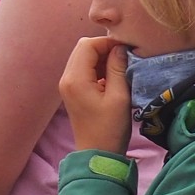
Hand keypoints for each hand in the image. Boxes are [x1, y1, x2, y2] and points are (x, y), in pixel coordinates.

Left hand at [61, 36, 132, 154]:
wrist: (97, 153)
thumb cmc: (110, 127)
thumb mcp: (119, 96)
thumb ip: (118, 68)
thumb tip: (120, 48)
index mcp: (75, 78)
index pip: (87, 45)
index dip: (108, 42)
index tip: (127, 49)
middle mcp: (66, 78)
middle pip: (83, 49)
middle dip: (104, 48)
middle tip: (125, 59)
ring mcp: (67, 85)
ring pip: (83, 58)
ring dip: (101, 58)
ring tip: (120, 69)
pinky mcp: (72, 91)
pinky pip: (83, 70)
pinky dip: (97, 68)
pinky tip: (112, 78)